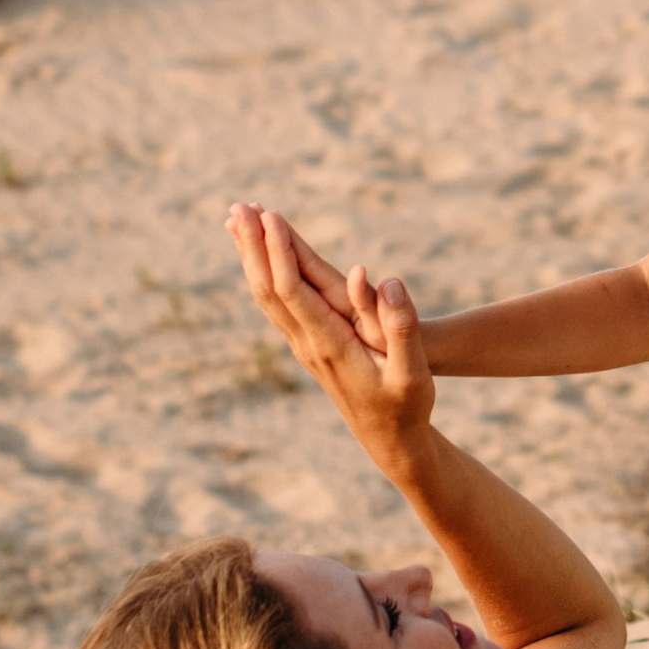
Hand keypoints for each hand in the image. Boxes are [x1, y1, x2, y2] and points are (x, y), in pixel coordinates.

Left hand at [228, 203, 432, 480]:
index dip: (279, 252)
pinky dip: (263, 274)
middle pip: (269, 289)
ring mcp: (304, 346)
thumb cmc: (406, 404)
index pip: (293, 291)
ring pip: (266, 296)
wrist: (390, 441)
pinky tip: (257, 259)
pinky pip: (275, 304)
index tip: (269, 216)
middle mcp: (308, 344)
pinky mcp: (308, 346)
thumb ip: (400, 325)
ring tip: (236, 222)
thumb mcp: (413, 370)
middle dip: (253, 246)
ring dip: (251, 257)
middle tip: (237, 207)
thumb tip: (385, 279)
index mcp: (331, 344)